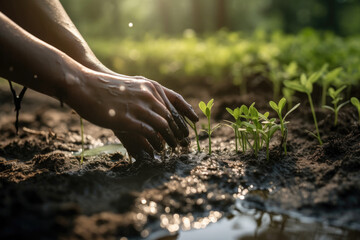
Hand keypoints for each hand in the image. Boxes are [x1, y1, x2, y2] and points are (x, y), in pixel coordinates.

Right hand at [67, 70, 197, 159]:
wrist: (84, 84)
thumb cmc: (106, 87)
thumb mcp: (131, 85)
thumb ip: (146, 94)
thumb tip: (156, 106)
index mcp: (151, 86)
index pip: (177, 100)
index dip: (187, 112)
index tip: (195, 121)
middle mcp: (149, 95)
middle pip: (172, 116)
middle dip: (180, 130)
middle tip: (183, 142)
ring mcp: (140, 107)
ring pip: (164, 126)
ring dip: (171, 139)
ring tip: (173, 148)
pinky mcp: (129, 119)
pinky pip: (151, 133)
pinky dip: (157, 142)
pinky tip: (158, 149)